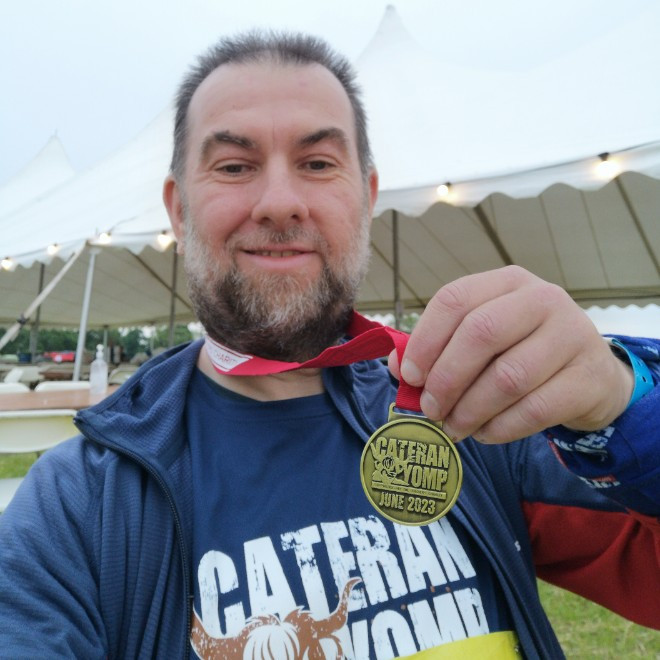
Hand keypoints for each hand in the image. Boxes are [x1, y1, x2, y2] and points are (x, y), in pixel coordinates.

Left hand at [388, 266, 633, 442]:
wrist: (591, 374)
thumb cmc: (522, 351)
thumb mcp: (483, 339)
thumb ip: (439, 348)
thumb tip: (399, 365)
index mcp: (507, 282)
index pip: (455, 299)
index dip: (425, 340)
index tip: (409, 375)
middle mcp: (542, 299)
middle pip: (481, 333)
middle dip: (446, 378)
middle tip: (429, 409)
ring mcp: (572, 335)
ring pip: (508, 376)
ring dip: (470, 410)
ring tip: (454, 426)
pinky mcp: (588, 378)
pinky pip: (534, 409)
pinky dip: (500, 427)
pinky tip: (484, 433)